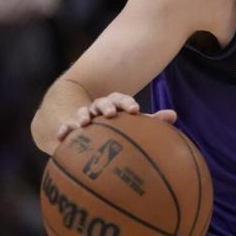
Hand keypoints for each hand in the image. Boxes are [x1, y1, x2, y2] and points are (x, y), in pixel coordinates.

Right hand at [55, 92, 177, 142]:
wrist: (88, 126)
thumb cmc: (117, 125)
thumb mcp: (133, 123)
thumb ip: (152, 120)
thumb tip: (174, 115)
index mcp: (114, 104)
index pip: (121, 99)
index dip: (127, 103)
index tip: (135, 110)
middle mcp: (98, 108)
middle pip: (102, 102)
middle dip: (107, 106)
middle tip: (111, 114)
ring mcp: (84, 116)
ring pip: (83, 112)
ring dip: (83, 115)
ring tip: (83, 122)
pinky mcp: (70, 127)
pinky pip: (65, 127)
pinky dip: (64, 130)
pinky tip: (61, 136)